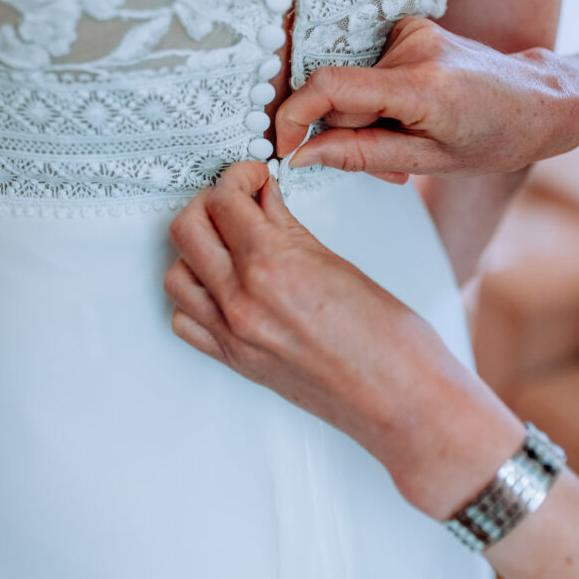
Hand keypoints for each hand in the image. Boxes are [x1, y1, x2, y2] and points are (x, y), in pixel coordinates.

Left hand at [164, 161, 523, 519]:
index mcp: (273, 269)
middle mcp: (242, 303)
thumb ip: (289, 229)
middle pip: (187, 230)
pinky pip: (186, 321)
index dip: (238, 177)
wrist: (401, 403)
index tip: (253, 175)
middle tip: (239, 199)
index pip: (224, 201)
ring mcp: (233, 336)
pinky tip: (222, 284)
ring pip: (176, 274)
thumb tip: (264, 201)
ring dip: (197, 248)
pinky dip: (195, 296)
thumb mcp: (338, 264)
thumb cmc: (391, 343)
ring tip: (230, 240)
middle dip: (210, 203)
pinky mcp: (234, 361)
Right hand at [275, 17, 578, 178]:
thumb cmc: (496, 138)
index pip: (330, 87)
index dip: (294, 117)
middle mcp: (413, 47)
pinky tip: (407, 116)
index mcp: (421, 85)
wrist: (539, 102)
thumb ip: (361, 156)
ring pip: (354, 90)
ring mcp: (412, 32)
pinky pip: (369, 73)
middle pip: (341, 97)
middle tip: (387, 167)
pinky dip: (378, 102)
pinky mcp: (411, 28)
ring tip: (406, 142)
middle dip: (348, 136)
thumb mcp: (429, 164)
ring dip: (366, 122)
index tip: (285, 147)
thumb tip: (304, 154)